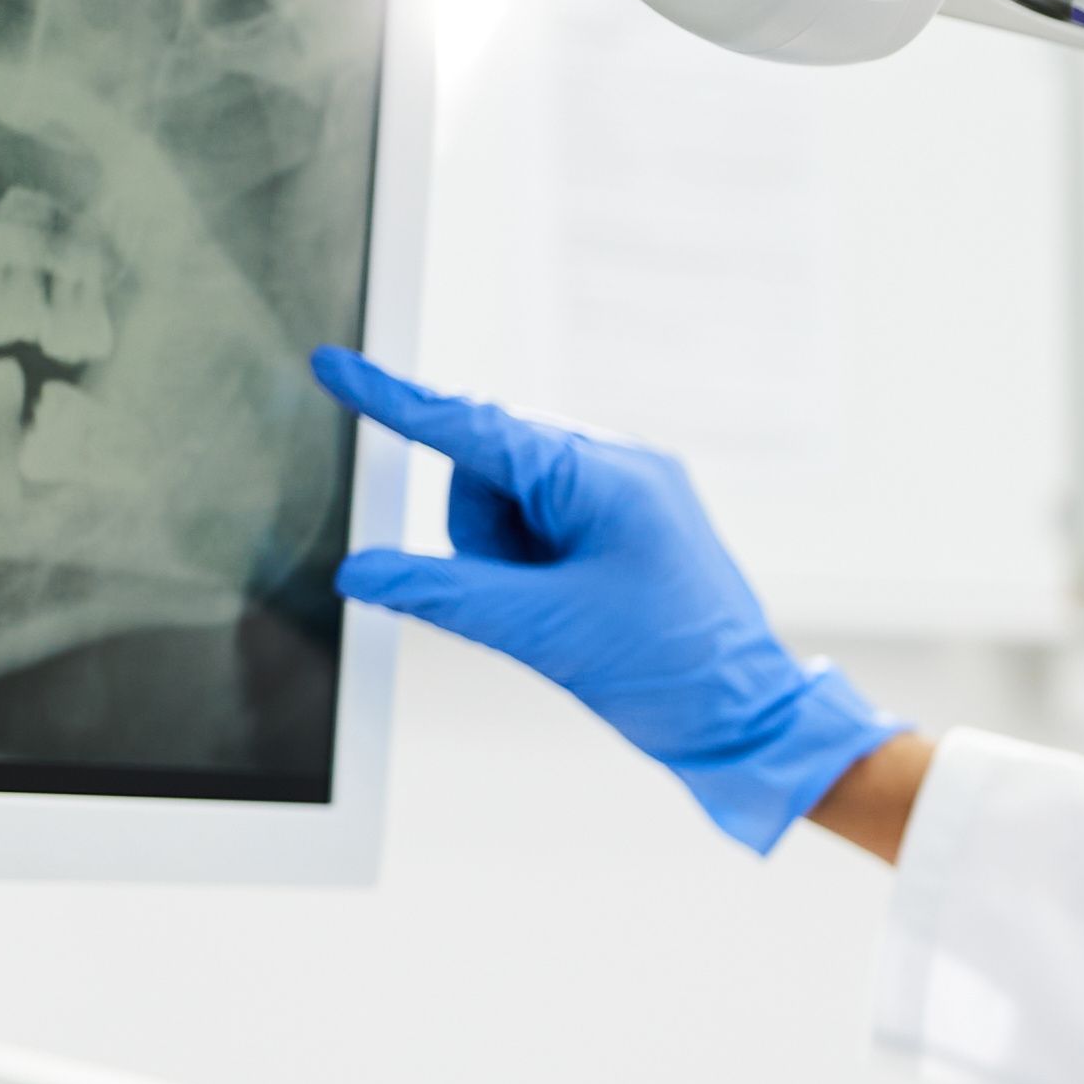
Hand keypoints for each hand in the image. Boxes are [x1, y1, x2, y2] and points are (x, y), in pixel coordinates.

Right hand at [313, 349, 904, 854]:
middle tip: (526, 601)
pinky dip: (534, 561)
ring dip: (508, 556)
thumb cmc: (670, 673)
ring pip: (509, 500)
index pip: (473, 425)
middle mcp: (618, 462)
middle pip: (486, 468)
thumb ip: (441, 595)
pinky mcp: (631, 518)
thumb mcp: (542, 634)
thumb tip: (358, 572)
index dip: (394, 400)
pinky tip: (572, 603)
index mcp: (602, 473)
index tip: (332, 363)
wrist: (751, 719)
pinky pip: (545, 520)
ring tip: (560, 609)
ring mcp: (629, 487)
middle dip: (483, 536)